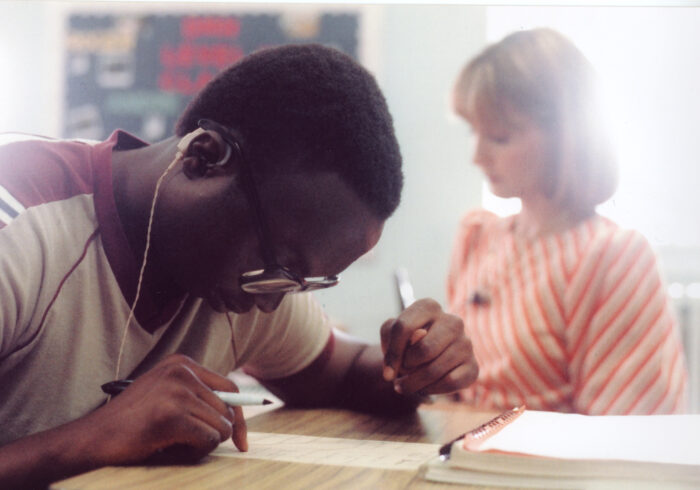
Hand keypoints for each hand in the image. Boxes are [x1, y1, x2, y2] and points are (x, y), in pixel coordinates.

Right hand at [82, 354, 246, 464]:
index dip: (240, 416)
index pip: (231, 388)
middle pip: (229, 410)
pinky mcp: (172, 414)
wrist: (93, 438)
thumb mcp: (166, 395)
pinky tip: (172, 448)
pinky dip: (196, 452)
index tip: (241, 440)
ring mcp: (177, 391)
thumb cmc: (131, 424)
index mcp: (182, 363)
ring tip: (176, 444)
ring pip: (221, 427)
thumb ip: (197, 397)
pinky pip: (209, 440)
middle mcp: (182, 371)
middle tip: (190, 445)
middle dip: (218, 434)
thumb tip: (238, 418)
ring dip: (203, 444)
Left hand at [380, 298, 477, 395]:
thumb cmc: (405, 343)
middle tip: (402, 373)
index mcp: (429, 307)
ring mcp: (466, 343)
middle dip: (406, 369)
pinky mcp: (473, 366)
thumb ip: (393, 332)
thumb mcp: (391, 335)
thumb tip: (419, 337)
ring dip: (415, 384)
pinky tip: (424, 388)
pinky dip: (432, 390)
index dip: (392, 354)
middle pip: (424, 349)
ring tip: (406, 386)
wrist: (425, 360)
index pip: (404, 327)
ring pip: (435, 369)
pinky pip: (450, 382)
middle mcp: (453, 321)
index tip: (387, 373)